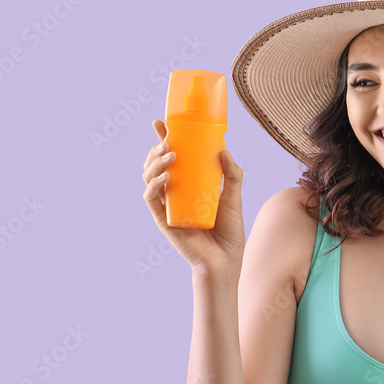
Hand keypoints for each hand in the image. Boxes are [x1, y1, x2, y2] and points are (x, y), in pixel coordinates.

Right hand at [142, 119, 246, 276]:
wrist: (226, 261)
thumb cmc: (230, 232)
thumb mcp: (234, 198)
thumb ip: (232, 175)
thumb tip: (224, 149)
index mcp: (188, 185)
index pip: (171, 158)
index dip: (163, 139)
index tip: (161, 122)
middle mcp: (175, 194)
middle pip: (156, 165)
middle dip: (156, 149)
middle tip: (167, 140)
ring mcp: (167, 206)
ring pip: (149, 178)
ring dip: (155, 163)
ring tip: (169, 155)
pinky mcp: (164, 220)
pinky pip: (151, 199)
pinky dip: (154, 186)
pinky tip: (165, 176)